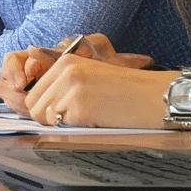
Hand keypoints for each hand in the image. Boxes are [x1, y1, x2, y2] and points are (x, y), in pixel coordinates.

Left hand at [0, 33, 152, 114]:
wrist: (156, 96)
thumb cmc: (126, 91)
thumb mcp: (90, 77)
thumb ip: (62, 85)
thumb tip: (33, 105)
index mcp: (66, 62)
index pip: (34, 92)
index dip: (44, 108)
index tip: (60, 114)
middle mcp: (65, 71)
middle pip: (33, 105)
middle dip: (49, 118)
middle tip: (75, 119)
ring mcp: (71, 88)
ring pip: (43, 117)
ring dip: (61, 123)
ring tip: (87, 117)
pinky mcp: (79, 106)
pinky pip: (61, 125)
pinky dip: (74, 128)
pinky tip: (96, 119)